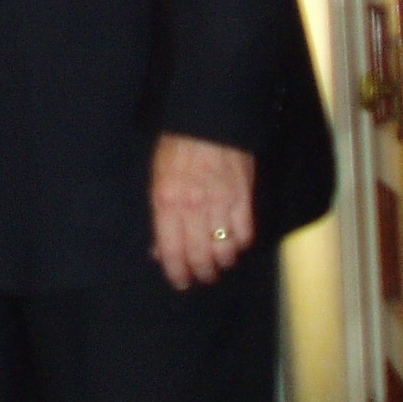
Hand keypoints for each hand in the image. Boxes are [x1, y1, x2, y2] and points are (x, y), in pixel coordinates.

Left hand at [150, 132, 255, 289]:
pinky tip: (233, 244)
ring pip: (224, 251)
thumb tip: (159, 250)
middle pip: (199, 257)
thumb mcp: (157, 177)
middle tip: (201, 277)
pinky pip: (245, 235)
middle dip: (200, 273)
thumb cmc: (177, 146)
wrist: (209, 119)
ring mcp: (221, 204)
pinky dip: (240, 245)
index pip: (171, 250)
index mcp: (167, 200)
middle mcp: (194, 207)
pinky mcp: (244, 199)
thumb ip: (160, 214)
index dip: (176, 272)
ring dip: (221, 263)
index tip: (180, 282)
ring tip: (217, 265)